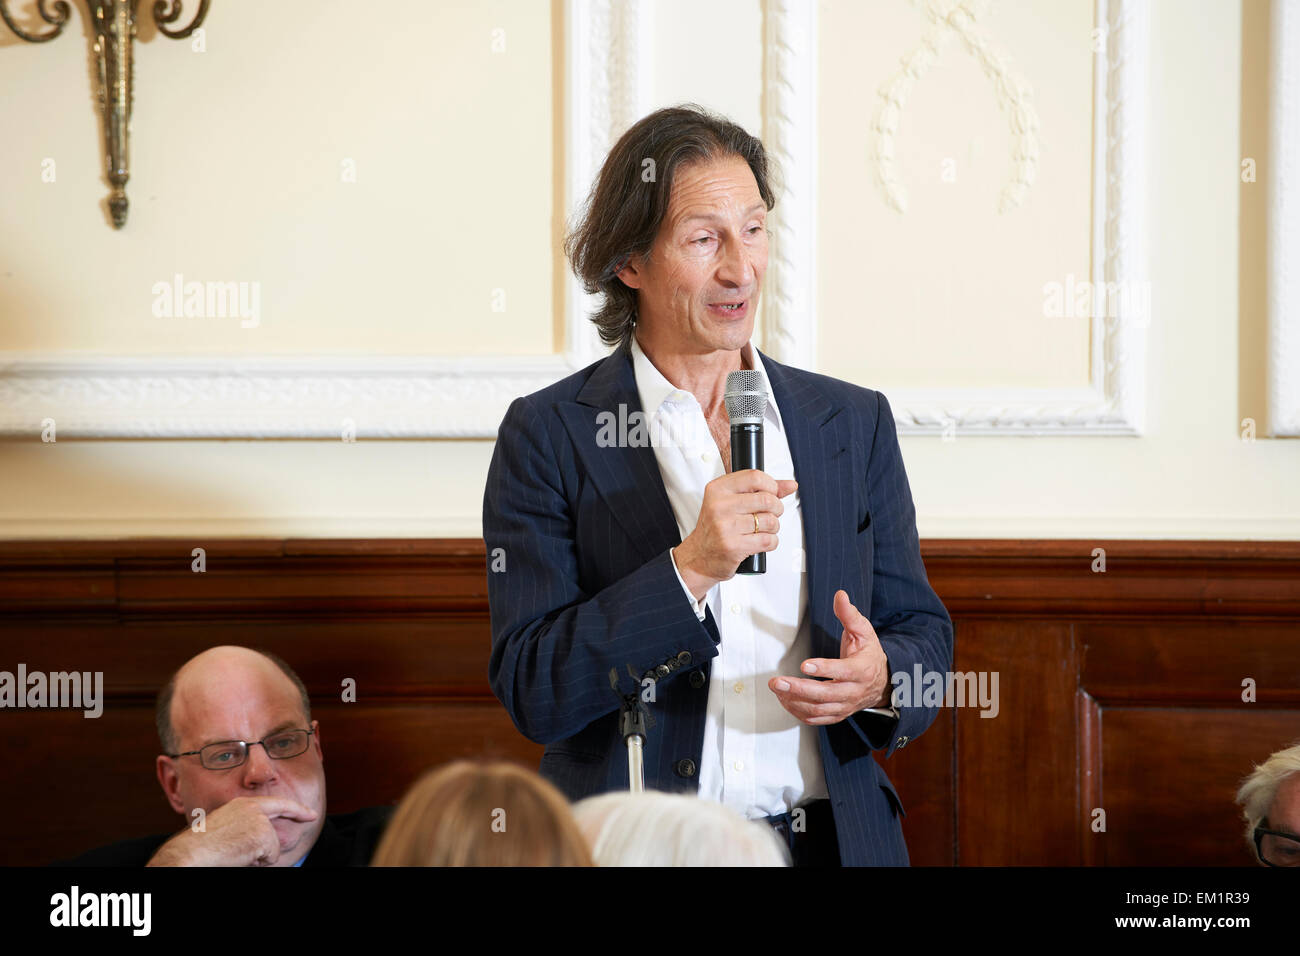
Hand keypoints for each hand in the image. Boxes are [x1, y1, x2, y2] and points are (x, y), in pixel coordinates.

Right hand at [145, 796, 318, 866]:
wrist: (189, 854)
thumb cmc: (201, 847)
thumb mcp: (225, 831)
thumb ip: (247, 828)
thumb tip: (272, 844)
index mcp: (241, 804)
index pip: (276, 804)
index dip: (297, 808)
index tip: (311, 814)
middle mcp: (252, 806)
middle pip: (281, 820)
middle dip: (297, 818)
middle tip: (310, 817)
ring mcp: (259, 819)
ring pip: (273, 847)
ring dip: (257, 857)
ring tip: (234, 854)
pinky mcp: (263, 834)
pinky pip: (271, 857)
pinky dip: (257, 863)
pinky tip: (238, 857)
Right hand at [672, 469, 797, 600]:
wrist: (698, 557)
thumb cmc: (715, 528)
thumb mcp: (730, 502)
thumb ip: (761, 491)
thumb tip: (790, 485)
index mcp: (718, 489)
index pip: (755, 477)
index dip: (771, 485)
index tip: (771, 493)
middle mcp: (719, 506)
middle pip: (767, 499)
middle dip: (777, 508)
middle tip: (770, 514)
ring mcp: (725, 527)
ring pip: (770, 521)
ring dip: (773, 527)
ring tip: (762, 529)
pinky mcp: (733, 546)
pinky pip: (768, 540)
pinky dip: (771, 542)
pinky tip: (759, 541)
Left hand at [768, 590, 889, 723]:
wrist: (883, 681)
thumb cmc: (869, 654)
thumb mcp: (864, 631)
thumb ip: (849, 614)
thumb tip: (840, 596)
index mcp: (862, 669)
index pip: (843, 671)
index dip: (824, 669)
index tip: (804, 664)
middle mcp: (854, 691)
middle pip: (826, 695)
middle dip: (799, 689)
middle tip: (778, 681)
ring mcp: (846, 705)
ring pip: (819, 709)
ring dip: (794, 701)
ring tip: (777, 689)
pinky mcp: (838, 714)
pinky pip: (817, 718)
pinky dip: (799, 712)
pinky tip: (785, 700)